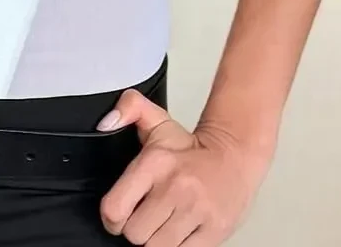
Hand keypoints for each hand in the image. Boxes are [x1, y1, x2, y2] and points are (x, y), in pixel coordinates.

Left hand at [97, 90, 268, 243]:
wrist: (235, 155)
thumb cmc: (191, 148)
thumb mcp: (156, 120)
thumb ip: (127, 108)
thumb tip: (105, 123)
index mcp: (156, 162)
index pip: (114, 208)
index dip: (111, 219)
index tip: (118, 216)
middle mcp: (176, 187)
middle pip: (135, 234)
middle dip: (137, 230)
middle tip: (146, 218)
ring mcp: (197, 211)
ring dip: (157, 241)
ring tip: (163, 225)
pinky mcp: (214, 231)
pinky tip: (180, 232)